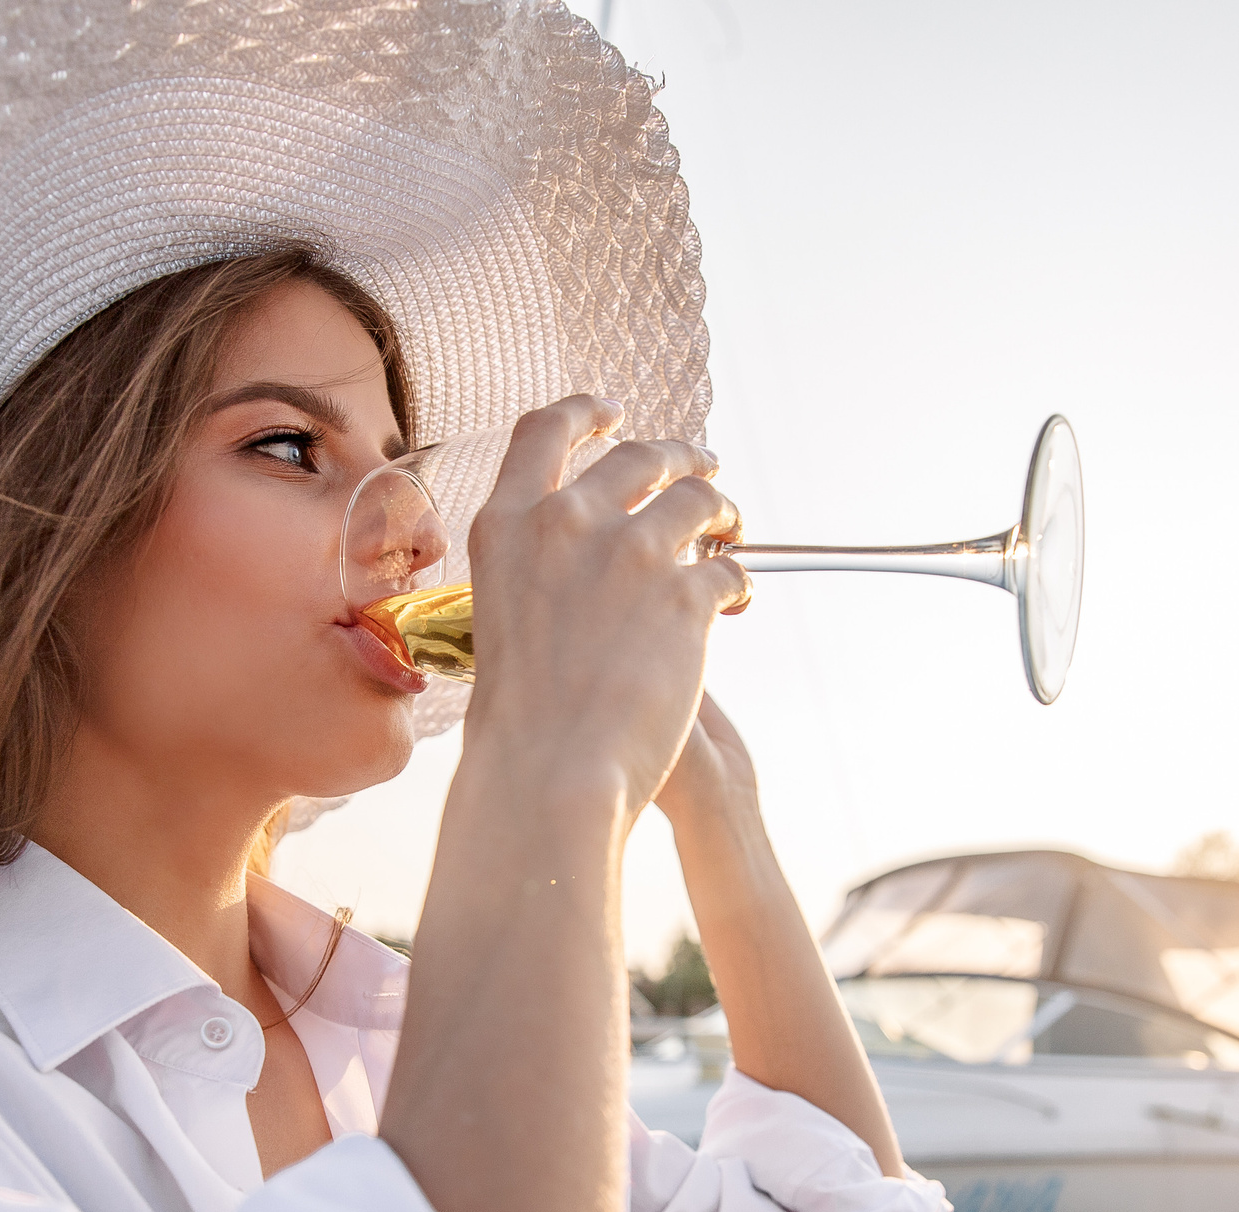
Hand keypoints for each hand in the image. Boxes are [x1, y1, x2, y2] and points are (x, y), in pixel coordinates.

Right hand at [462, 397, 748, 818]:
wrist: (550, 772)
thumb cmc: (520, 721)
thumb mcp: (502, 618)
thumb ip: (539, 573)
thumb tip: (585, 566)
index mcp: (507, 525)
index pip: (545, 432)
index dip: (586, 413)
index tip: (614, 413)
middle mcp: (567, 522)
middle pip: (637, 455)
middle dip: (678, 455)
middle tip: (701, 469)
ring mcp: (629, 553)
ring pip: (698, 500)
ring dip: (721, 510)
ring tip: (730, 532)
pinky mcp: (685, 594)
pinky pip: (728, 570)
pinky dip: (737, 583)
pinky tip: (734, 604)